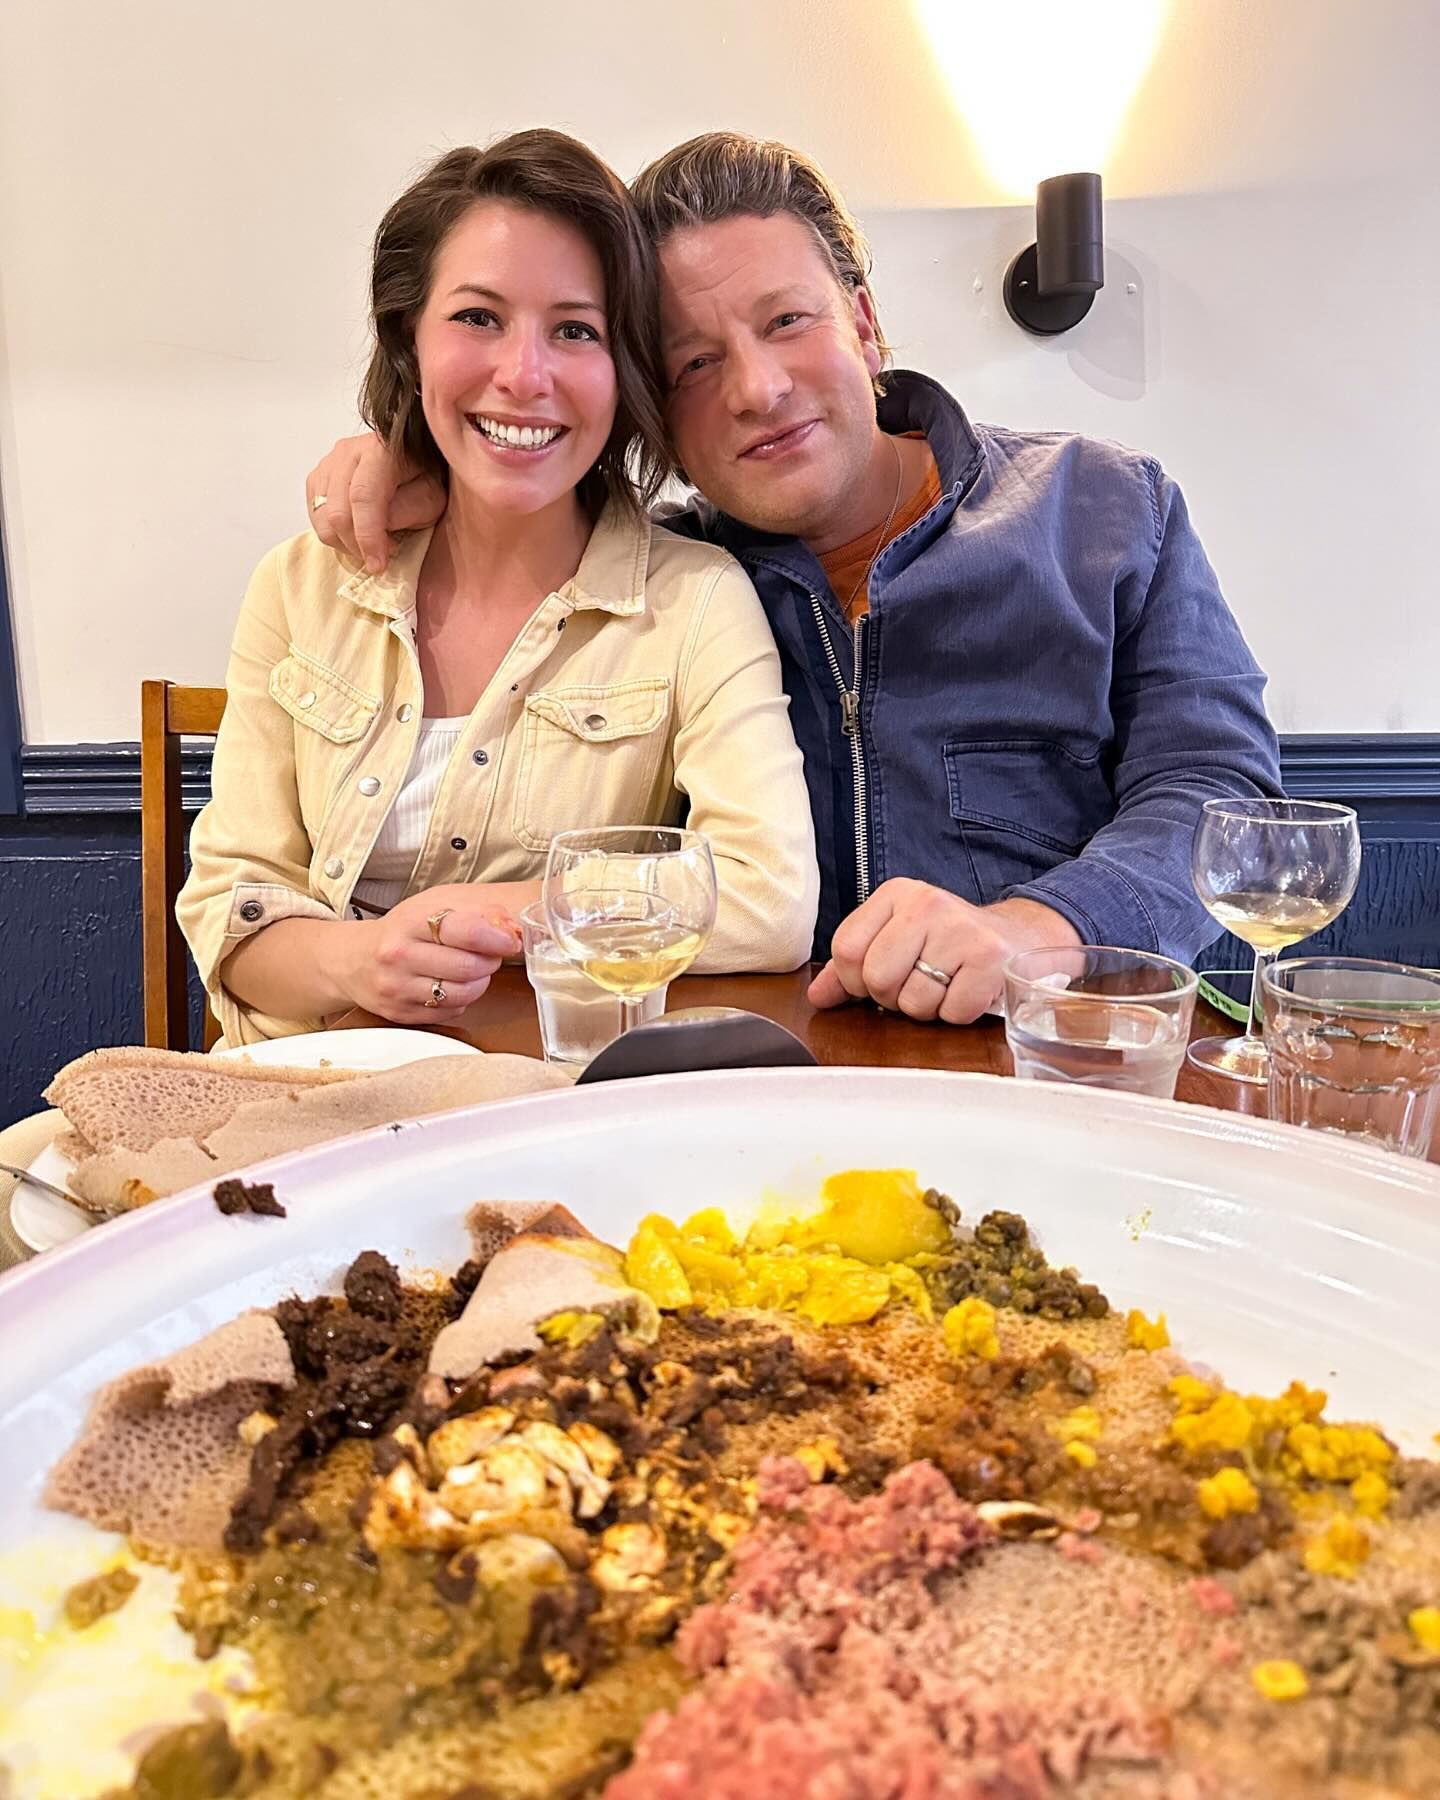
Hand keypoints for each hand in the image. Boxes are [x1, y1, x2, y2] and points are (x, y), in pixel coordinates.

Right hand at [306, 431, 446, 572]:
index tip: (378, 564)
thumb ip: (409, 510)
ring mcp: (329, 463)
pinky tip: (357, 532)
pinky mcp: (317, 478)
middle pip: (338, 511)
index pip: (364, 496)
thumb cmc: (424, 480)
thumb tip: (380, 529)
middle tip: (382, 556)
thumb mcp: (432, 497)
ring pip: (322, 518)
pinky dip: (335, 535)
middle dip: (358, 545)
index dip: (368, 536)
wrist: (411, 461)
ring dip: (346, 543)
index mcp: (382, 450)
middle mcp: (349, 452)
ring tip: (371, 543)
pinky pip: (316, 517)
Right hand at [329, 885, 520, 1024]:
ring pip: (463, 994)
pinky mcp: (400, 1013)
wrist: (353, 960)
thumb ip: (475, 910)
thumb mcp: (432, 905)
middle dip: (490, 961)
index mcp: (410, 922)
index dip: (497, 938)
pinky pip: (451, 1011)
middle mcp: (400, 956)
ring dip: (479, 982)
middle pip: (469, 967)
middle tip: (489, 955)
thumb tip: (511, 927)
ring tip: (472, 970)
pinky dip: (460, 1000)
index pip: (465, 931)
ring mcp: (398, 988)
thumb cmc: (400, 930)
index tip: (510, 941)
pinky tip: (450, 985)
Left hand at [807, 882, 1080, 1023]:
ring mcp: (960, 930)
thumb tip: (818, 996)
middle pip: (876, 977)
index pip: (846, 949)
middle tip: (919, 982)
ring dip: (928, 1008)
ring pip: (912, 1001)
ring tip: (946, 985)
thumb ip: (852, 967)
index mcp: (896, 894)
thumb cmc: (949, 944)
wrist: (1020, 938)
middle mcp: (927, 904)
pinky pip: (951, 1013)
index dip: (856, 980)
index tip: (883, 977)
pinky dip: (957, 1014)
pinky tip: (968, 991)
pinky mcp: (990, 959)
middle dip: (893, 997)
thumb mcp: (898, 941)